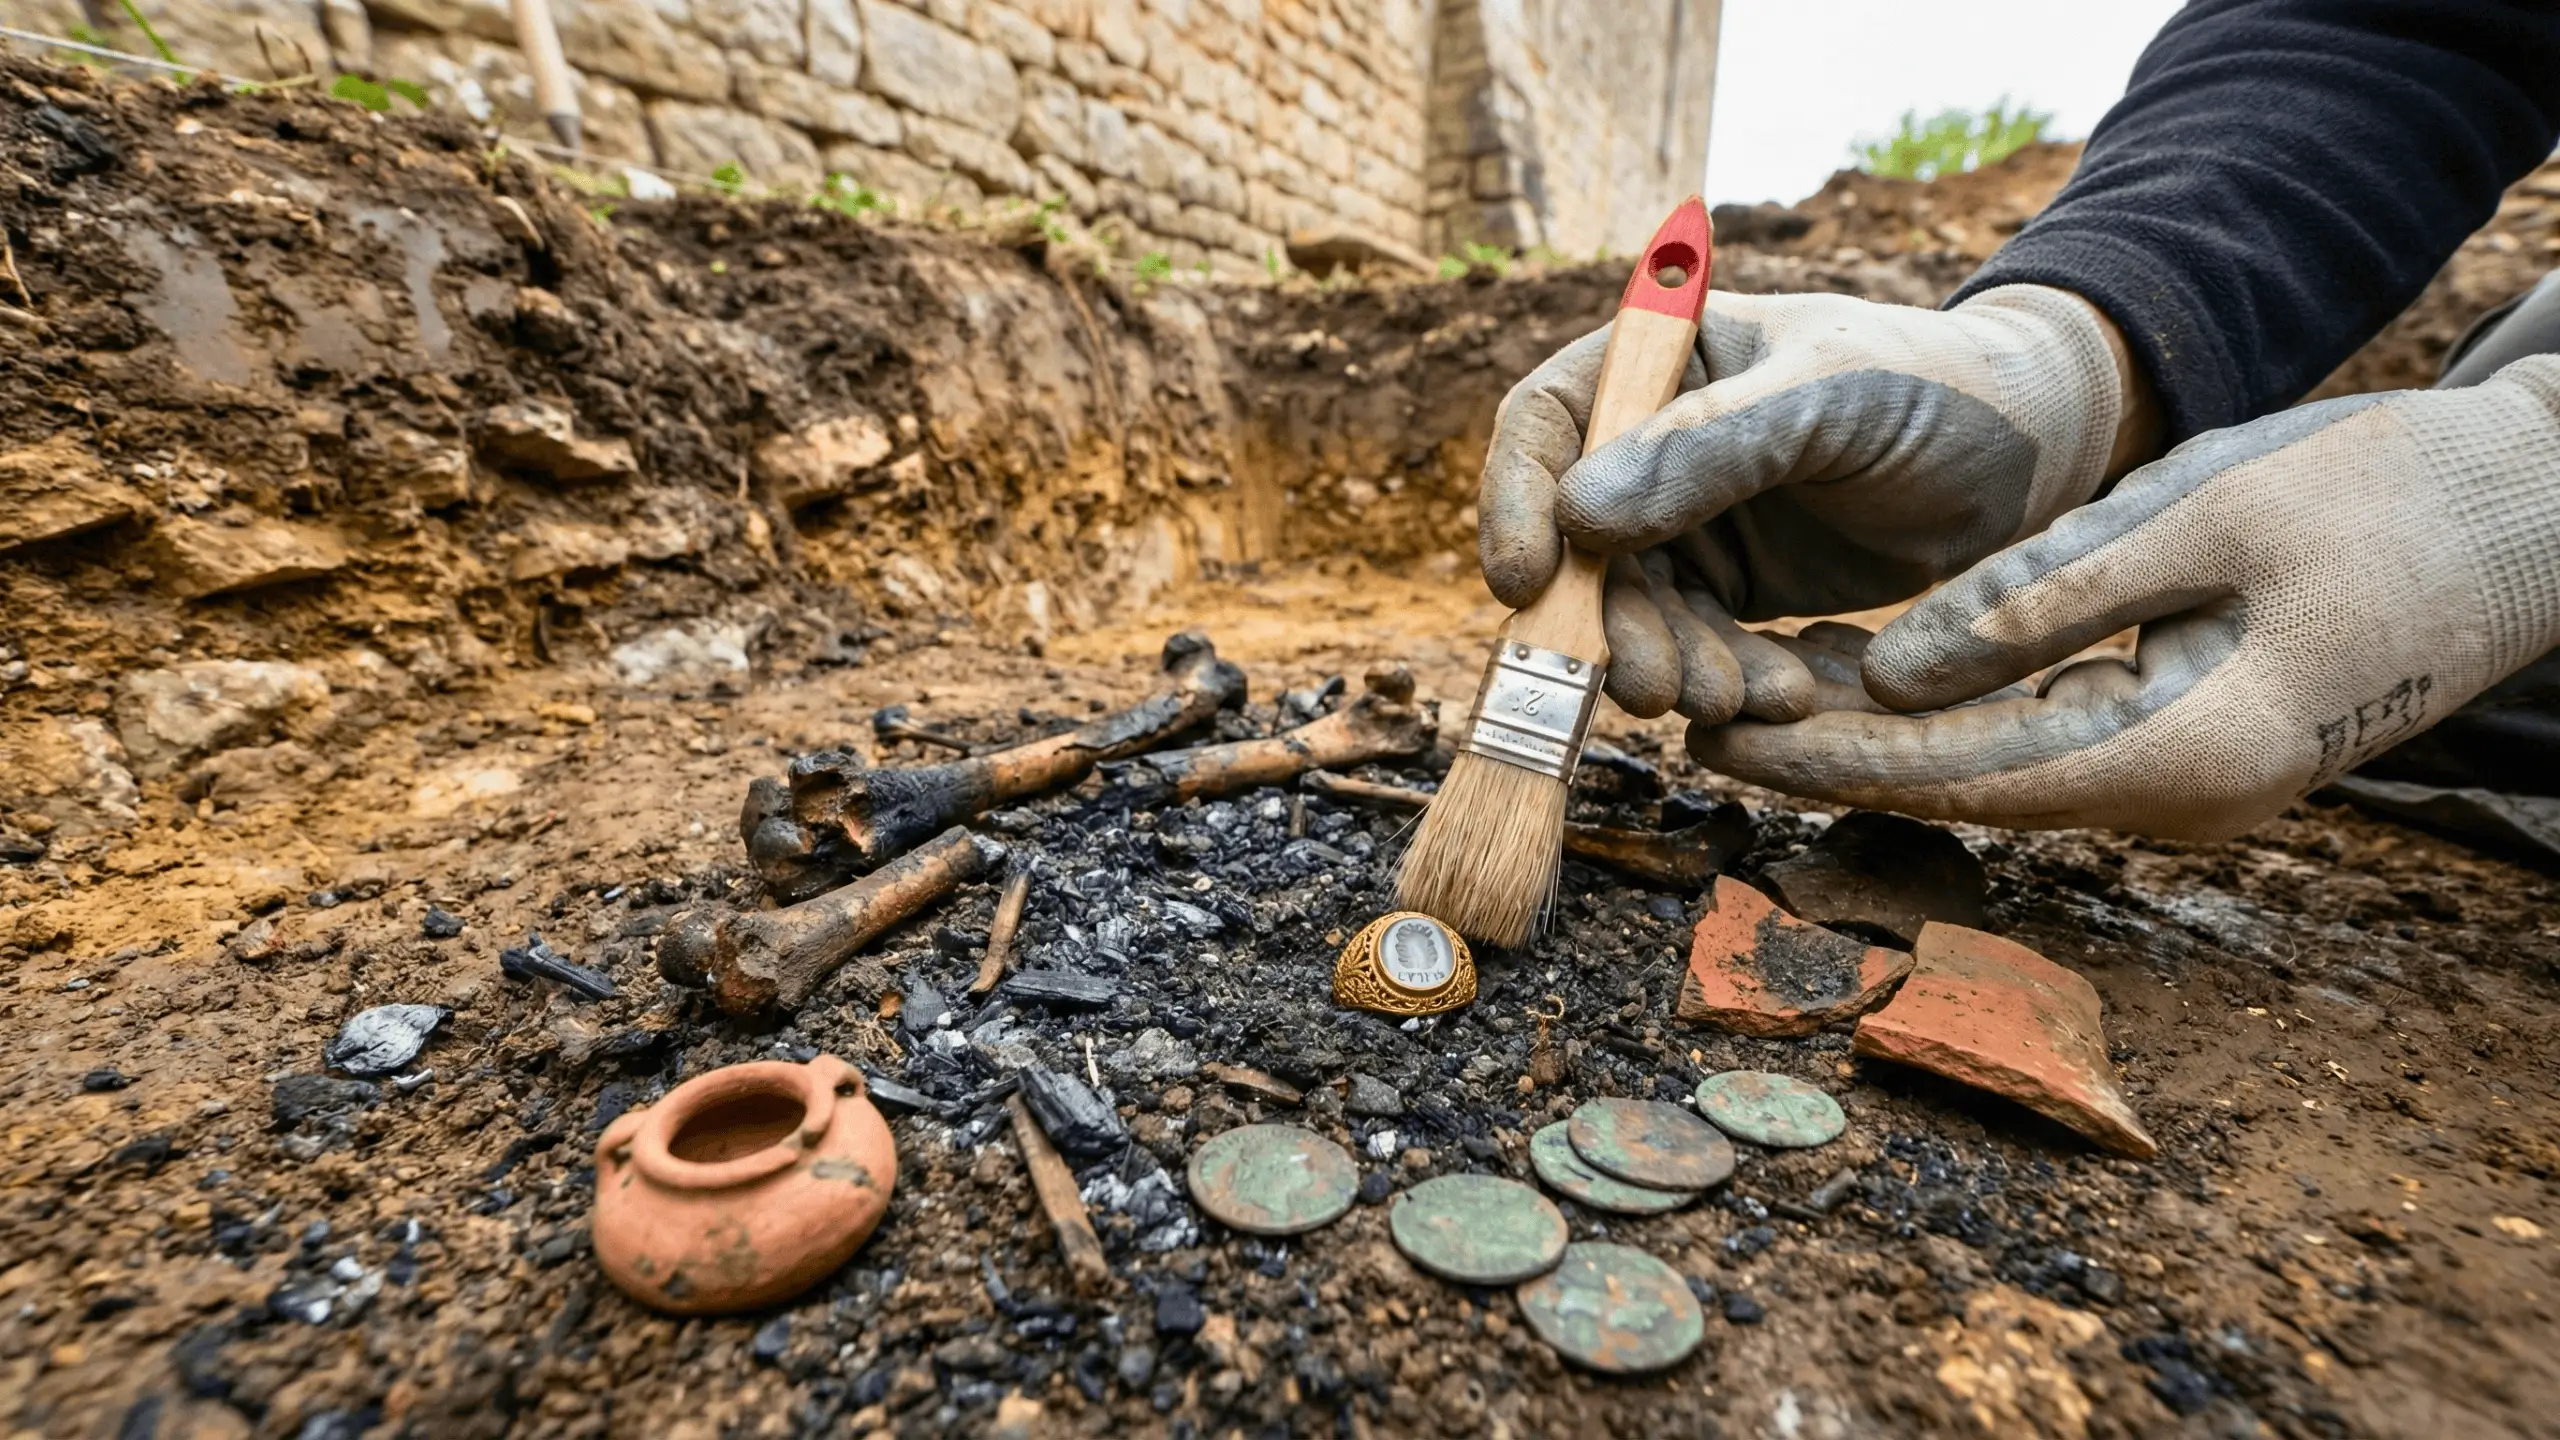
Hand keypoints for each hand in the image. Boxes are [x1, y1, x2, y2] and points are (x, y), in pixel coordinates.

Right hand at [1478, 284, 2149, 721]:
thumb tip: (1574, 515)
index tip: (1522, 584)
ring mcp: (1690, 521)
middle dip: (1606, 622)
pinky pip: (1696, 647)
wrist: (2043, 452)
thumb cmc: (1943, 386)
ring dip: (1669, 665)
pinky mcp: (1735, 590)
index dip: (1514, 504)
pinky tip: (1781, 698)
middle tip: (1650, 686)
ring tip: (1738, 698)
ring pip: (1632, 611)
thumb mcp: (1830, 397)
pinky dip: (1725, 681)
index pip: (1545, 425)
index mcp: (1661, 361)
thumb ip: (1707, 448)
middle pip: (1576, 543)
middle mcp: (1655, 442)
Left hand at [1690, 359, 2559, 837]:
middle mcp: (2181, 799)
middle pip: (1966, 787)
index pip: (1966, 774)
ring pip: (1998, 770)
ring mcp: (2190, 785)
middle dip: (1830, 759)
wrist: (2530, 518)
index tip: (1722, 741)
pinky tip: (1865, 681)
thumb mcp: (2200, 516)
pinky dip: (1950, 717)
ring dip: (1878, 741)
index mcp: (2186, 753)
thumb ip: (2042, 598)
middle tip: (1694, 722)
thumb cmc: (2382, 496)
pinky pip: (2045, 744)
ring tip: (1745, 695)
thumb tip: (1893, 675)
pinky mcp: (2189, 746)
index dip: (1833, 760)